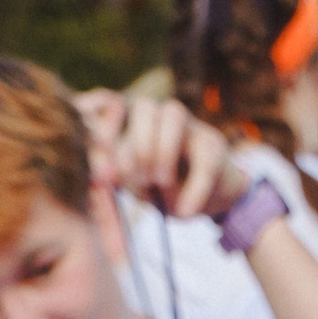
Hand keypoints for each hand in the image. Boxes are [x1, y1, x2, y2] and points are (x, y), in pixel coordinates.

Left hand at [83, 90, 249, 226]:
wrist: (202, 204)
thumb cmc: (163, 191)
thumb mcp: (139, 187)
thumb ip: (123, 177)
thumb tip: (107, 175)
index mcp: (135, 124)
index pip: (114, 107)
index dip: (105, 121)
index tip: (104, 152)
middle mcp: (160, 118)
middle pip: (144, 107)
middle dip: (140, 144)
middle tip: (143, 178)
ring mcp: (188, 126)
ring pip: (173, 113)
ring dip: (164, 149)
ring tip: (163, 182)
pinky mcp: (213, 145)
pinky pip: (203, 160)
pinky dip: (194, 189)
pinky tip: (186, 211)